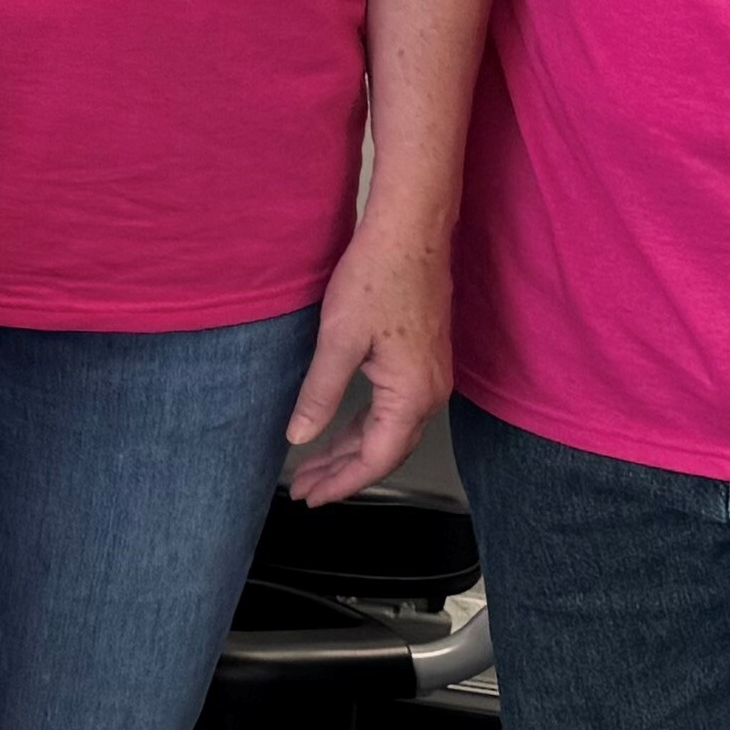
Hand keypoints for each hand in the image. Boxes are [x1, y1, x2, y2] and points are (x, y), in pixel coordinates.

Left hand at [284, 220, 451, 507]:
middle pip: (384, 452)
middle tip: (305, 489)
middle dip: (343, 473)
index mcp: (412, 395)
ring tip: (314, 466)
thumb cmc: (378, 278)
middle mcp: (429, 393)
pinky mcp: (422, 362)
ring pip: (389, 432)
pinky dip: (365, 427)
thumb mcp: (339, 340)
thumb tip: (300, 436)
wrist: (411, 233)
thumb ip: (320, 394)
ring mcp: (429, 378)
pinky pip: (393, 410)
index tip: (310, 496)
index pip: (376, 459)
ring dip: (352, 451)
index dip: (342, 482)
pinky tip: (340, 431)